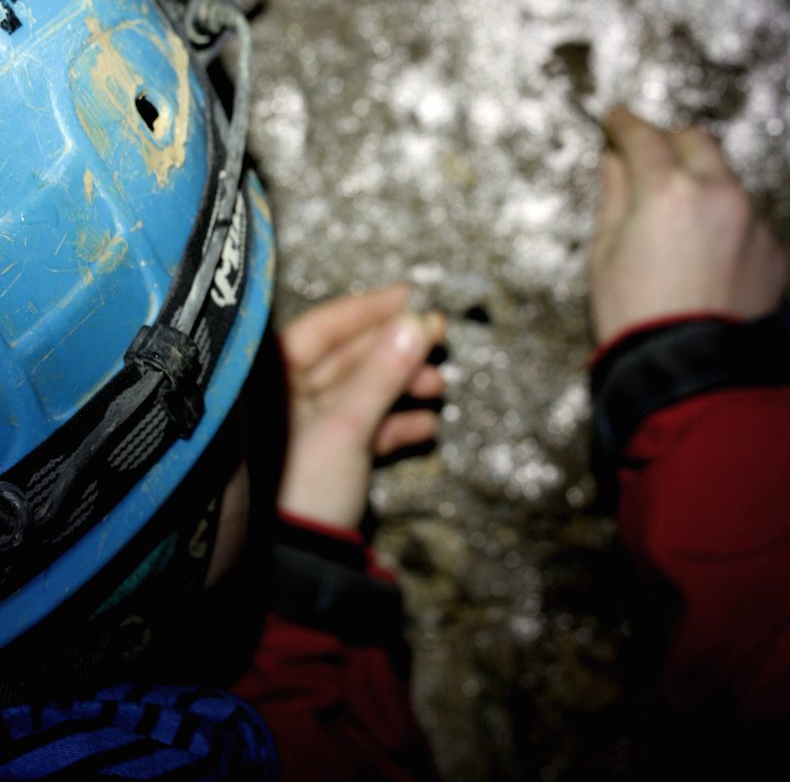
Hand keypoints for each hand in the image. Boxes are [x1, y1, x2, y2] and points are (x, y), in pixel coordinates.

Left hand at [276, 284, 445, 528]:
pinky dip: (393, 425)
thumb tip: (417, 324)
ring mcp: (305, 430)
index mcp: (273, 381)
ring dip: (401, 387)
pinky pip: (363, 429)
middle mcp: (284, 399)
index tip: (409, 296)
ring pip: (359, 393)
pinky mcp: (324, 460)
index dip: (369, 310)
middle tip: (437, 338)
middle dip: (394, 351)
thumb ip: (383, 374)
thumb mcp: (347, 425)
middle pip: (346, 359)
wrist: (293, 568)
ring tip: (440, 386)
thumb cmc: (301, 488)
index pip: (324, 327)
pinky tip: (427, 425)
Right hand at [590, 107, 788, 344]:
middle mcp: (718, 195)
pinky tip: (703, 259)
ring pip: (725, 181)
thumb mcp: (604, 252)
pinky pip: (746, 222)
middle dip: (669, 144)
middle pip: (695, 141)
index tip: (615, 120)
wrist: (690, 375)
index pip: (643, 137)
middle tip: (647, 160)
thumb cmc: (634, 318)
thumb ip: (614, 196)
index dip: (625, 124)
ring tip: (675, 223)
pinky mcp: (773, 254)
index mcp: (666, 190)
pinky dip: (724, 226)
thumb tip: (616, 162)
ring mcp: (752, 223)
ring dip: (700, 185)